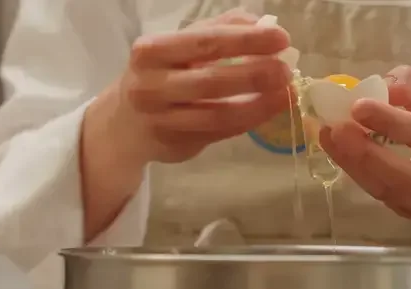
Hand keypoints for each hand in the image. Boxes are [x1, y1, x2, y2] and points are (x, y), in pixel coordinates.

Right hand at [107, 9, 292, 166]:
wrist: (124, 124)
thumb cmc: (160, 75)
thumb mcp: (179, 46)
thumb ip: (217, 30)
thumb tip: (261, 23)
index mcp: (153, 50)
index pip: (205, 42)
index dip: (246, 40)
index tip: (280, 38)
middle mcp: (152, 85)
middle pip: (211, 80)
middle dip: (255, 75)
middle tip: (286, 70)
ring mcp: (162, 120)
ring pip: (218, 114)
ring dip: (258, 105)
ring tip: (286, 94)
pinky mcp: (175, 144)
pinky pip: (219, 132)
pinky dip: (248, 121)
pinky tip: (268, 109)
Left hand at [319, 66, 410, 222]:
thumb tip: (384, 85)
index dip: (392, 122)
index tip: (358, 105)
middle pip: (404, 176)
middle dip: (365, 152)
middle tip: (335, 128)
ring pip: (387, 190)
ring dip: (353, 164)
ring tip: (329, 137)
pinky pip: (380, 195)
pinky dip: (357, 173)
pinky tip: (340, 152)